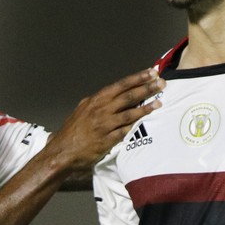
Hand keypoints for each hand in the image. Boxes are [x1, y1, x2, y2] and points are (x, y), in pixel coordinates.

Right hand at [47, 68, 163, 171]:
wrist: (62, 151)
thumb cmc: (72, 130)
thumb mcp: (82, 109)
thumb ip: (97, 102)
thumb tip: (110, 95)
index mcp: (96, 100)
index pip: (120, 85)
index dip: (137, 78)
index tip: (150, 73)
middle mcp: (101, 110)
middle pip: (128, 96)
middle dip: (146, 88)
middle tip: (161, 83)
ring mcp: (105, 125)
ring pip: (129, 113)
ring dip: (146, 107)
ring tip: (159, 102)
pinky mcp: (107, 140)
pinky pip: (125, 131)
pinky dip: (135, 125)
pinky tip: (146, 121)